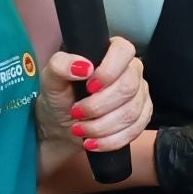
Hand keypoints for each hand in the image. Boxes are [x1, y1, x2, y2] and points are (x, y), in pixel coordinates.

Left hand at [38, 37, 148, 157]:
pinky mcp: (142, 117)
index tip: (89, 87)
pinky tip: (93, 142)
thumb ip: (60, 65)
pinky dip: (111, 140)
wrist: (61, 125)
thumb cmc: (59, 97)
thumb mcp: (50, 79)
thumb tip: (84, 66)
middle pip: (128, 87)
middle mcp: (131, 70)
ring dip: (102, 126)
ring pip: (132, 112)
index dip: (109, 71)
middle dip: (99, 106)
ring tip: (80, 130)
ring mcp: (140, 94)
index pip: (123, 51)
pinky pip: (136, 130)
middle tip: (76, 113)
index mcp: (111, 52)